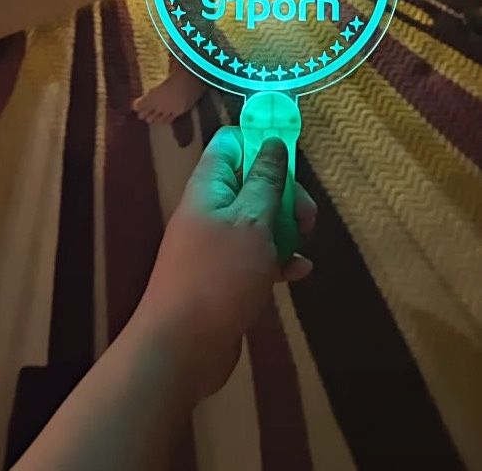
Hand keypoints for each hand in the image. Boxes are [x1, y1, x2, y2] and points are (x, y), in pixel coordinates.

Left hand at [137, 128, 315, 401]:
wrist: (182, 348)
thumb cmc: (219, 275)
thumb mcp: (252, 221)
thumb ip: (266, 181)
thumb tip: (273, 141)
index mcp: (209, 186)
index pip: (231, 144)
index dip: (261, 143)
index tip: (294, 160)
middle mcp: (209, 210)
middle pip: (251, 182)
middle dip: (284, 194)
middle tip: (307, 218)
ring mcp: (215, 245)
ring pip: (257, 221)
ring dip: (285, 229)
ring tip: (304, 245)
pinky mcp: (225, 277)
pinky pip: (256, 256)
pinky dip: (278, 260)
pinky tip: (298, 273)